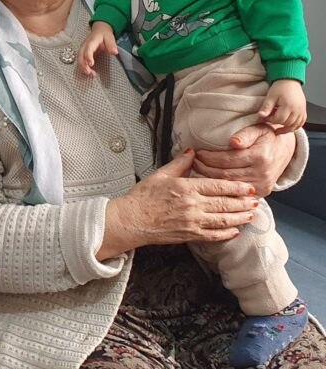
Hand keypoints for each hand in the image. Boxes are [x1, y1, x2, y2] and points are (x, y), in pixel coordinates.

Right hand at [79, 22, 117, 76]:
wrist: (99, 30)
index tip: (91, 64)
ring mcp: (82, 50)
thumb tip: (114, 53)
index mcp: (91, 41)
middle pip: (80, 56)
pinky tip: (89, 73)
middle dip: (83, 65)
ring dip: (83, 68)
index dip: (88, 57)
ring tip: (91, 75)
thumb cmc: (104, 34)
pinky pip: (80, 61)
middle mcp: (84, 46)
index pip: (88, 49)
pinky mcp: (82, 53)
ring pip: (79, 60)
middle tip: (90, 73)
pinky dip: (83, 68)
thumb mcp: (110, 37)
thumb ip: (111, 45)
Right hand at [97, 150, 255, 259]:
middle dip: (243, 202)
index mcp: (186, 188)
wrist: (131, 220)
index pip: (218, 186)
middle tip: (255, 201)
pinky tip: (235, 231)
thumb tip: (192, 153)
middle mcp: (193, 206)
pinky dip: (226, 234)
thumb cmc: (142, 198)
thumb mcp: (160, 175)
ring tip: (250, 215)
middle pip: (225, 203)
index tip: (247, 187)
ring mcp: (192, 222)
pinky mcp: (189, 235)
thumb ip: (179, 164)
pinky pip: (213, 235)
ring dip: (239, 217)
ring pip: (223, 220)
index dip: (236, 187)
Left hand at [192, 122, 294, 196]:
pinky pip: (237, 194)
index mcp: (260, 157)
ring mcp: (262, 186)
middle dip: (205, 168)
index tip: (197, 153)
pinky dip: (221, 190)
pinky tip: (209, 184)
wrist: (285, 150)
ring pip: (229, 186)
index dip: (209, 157)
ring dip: (210, 180)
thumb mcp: (259, 130)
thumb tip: (233, 141)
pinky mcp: (262, 193)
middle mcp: (262, 173)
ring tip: (197, 171)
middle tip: (193, 162)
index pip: (227, 160)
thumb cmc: (267, 137)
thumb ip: (245, 134)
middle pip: (225, 175)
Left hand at [259, 79, 306, 131]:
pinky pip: (301, 122)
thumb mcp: (270, 96)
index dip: (271, 120)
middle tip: (271, 120)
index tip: (266, 117)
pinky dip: (295, 126)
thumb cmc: (280, 87)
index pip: (279, 120)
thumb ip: (266, 107)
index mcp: (288, 106)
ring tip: (279, 129)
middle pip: (287, 123)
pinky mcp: (304, 110)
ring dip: (287, 128)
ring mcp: (302, 110)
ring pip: (295, 125)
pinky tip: (289, 127)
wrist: (289, 80)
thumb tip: (261, 116)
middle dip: (278, 123)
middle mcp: (297, 110)